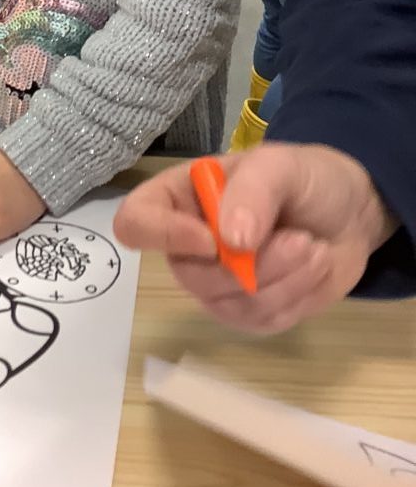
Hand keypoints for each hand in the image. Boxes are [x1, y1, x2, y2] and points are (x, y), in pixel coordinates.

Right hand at [113, 144, 395, 332]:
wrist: (349, 212)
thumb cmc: (304, 178)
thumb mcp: (281, 166)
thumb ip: (253, 192)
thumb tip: (230, 242)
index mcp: (179, 198)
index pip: (136, 222)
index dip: (163, 235)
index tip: (212, 239)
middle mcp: (187, 244)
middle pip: (189, 275)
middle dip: (254, 264)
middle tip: (302, 240)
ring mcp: (216, 283)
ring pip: (229, 303)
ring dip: (284, 279)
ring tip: (314, 248)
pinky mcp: (249, 313)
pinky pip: (259, 321)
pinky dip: (296, 297)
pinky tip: (314, 268)